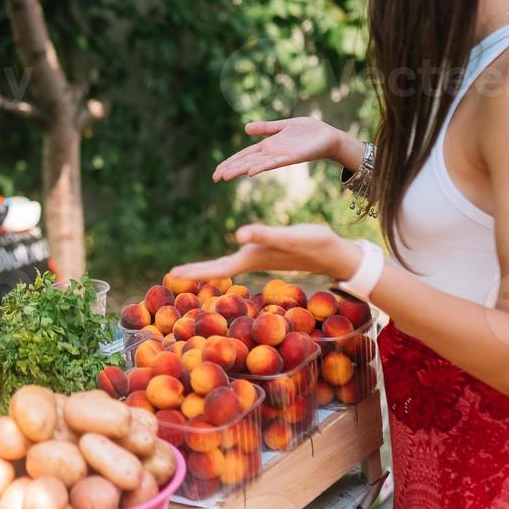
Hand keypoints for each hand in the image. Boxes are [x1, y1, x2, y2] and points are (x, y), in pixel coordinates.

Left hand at [167, 224, 361, 281]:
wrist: (336, 254)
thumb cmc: (314, 244)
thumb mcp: (289, 236)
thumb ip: (264, 235)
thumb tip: (238, 234)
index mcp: (252, 258)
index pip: (217, 268)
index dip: (196, 271)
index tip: (173, 273)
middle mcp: (253, 260)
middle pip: (218, 269)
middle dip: (196, 271)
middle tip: (173, 273)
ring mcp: (261, 259)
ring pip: (227, 265)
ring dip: (209, 268)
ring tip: (190, 270)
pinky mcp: (269, 254)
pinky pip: (239, 259)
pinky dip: (226, 261)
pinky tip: (226, 259)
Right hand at [212, 118, 355, 181]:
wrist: (329, 137)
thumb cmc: (309, 131)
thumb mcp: (283, 126)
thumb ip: (266, 128)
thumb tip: (246, 128)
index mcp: (268, 146)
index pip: (245, 155)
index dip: (231, 162)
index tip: (217, 171)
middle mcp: (271, 153)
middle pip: (247, 161)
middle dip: (231, 169)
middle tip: (215, 178)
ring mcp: (280, 156)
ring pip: (256, 164)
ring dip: (241, 170)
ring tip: (226, 176)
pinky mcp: (292, 157)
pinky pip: (274, 163)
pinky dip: (262, 167)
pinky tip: (251, 172)